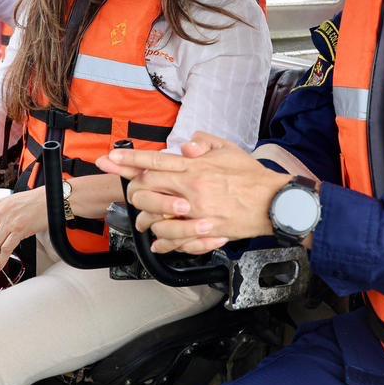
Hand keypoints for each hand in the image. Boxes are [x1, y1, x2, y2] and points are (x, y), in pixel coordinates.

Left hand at [95, 132, 288, 253]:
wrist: (274, 202)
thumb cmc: (251, 175)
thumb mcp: (228, 149)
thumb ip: (203, 143)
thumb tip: (184, 146)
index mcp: (196, 167)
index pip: (154, 161)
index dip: (128, 160)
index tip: (109, 158)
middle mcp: (192, 189)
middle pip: (147, 189)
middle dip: (132, 190)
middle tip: (128, 191)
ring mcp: (197, 212)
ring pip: (157, 217)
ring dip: (145, 218)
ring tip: (141, 219)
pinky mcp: (205, 231)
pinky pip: (176, 239)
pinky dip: (163, 242)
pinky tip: (157, 242)